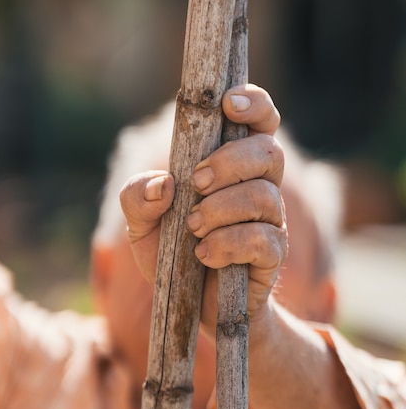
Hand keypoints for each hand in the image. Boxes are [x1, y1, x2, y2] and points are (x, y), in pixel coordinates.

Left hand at [120, 84, 287, 334]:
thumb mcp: (140, 222)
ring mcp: (271, 220)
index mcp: (235, 164)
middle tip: (197, 183)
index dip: (255, 103)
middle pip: (269, 152)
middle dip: (230, 162)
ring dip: (220, 209)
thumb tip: (162, 184)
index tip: (230, 104)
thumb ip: (136, 196)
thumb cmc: (170, 250)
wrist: (189, 305)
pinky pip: (263, 239)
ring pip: (263, 195)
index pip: (262, 121)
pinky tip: (204, 255)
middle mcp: (261, 185)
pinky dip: (227, 244)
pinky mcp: (273, 255)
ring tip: (193, 228)